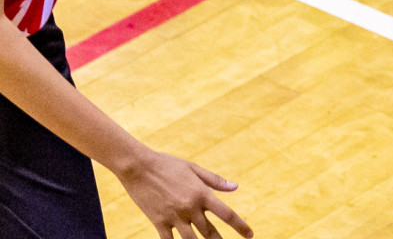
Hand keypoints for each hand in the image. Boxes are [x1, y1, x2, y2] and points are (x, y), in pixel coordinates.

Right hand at [116, 149, 252, 238]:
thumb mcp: (194, 169)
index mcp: (202, 194)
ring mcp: (174, 217)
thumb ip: (215, 181)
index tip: (250, 234)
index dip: (240, 226)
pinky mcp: (158, 222)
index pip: (226, 214)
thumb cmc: (168, 165)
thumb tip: (235, 187)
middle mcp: (190, 208)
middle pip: (210, 232)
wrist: (139, 167)